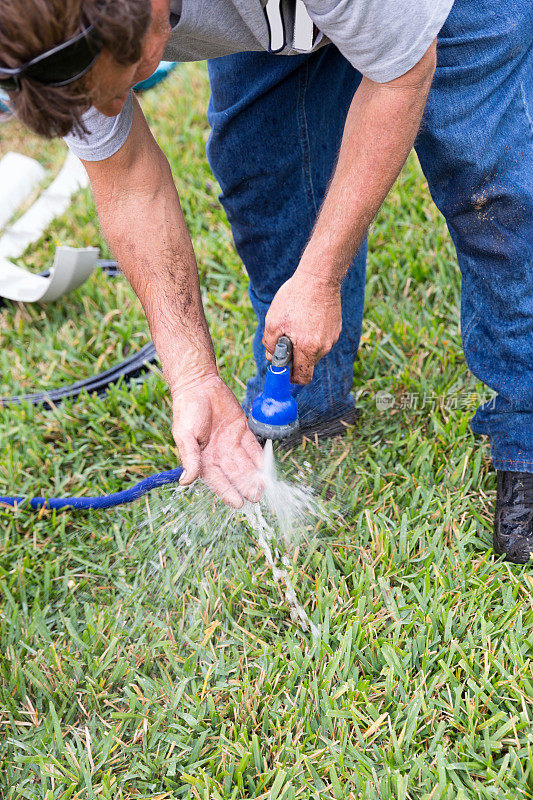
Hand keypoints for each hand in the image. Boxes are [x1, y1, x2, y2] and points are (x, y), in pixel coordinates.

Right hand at [171, 374, 262, 507]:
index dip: (227, 492)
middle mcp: (219, 455)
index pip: (217, 480)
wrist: (199, 384)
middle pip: (235, 475)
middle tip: (256, 496)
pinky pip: (253, 447)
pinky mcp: (242, 431)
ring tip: (263, 487)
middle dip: (245, 486)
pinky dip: (259, 457)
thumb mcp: (185, 435)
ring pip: (246, 464)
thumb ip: (189, 458)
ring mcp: (232, 443)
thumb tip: (185, 482)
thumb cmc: (187, 410)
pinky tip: (266, 467)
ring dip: (255, 476)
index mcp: (203, 459)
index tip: (238, 503)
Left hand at [263, 271, 341, 383]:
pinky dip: (312, 335)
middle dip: (295, 358)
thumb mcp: (273, 321)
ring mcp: (332, 338)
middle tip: (285, 340)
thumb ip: (270, 345)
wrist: (319, 278)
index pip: (303, 378)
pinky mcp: (336, 329)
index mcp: (308, 349)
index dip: (291, 376)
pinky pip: (321, 340)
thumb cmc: (294, 298)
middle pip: (308, 364)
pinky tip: (306, 318)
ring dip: (303, 345)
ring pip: (314, 351)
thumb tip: (272, 357)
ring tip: (296, 324)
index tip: (283, 366)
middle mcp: (324, 347)